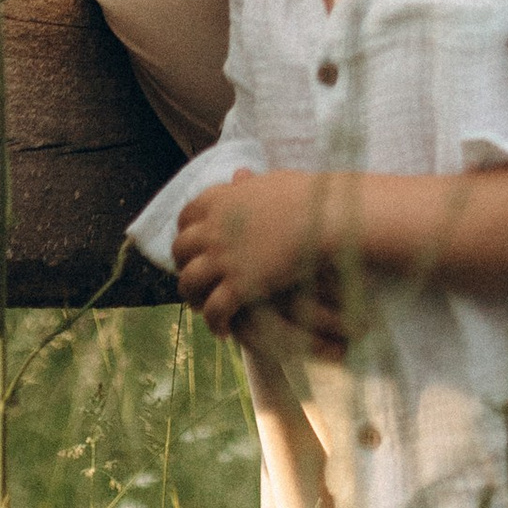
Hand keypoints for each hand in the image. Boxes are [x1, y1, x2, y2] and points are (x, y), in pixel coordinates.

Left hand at [174, 171, 330, 336]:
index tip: (194, 244)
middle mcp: (214, 229)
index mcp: (220, 200)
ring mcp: (224, 258)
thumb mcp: (270, 181)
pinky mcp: (239, 285)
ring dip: (191, 296)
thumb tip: (239, 176)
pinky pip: (215, 310)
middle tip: (195, 277)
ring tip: (201, 307)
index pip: (187, 216)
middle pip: (181, 250)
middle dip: (183, 265)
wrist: (326, 218)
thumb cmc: (308, 197)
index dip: (186, 231)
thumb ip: (247, 184)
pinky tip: (223, 331)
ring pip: (189, 282)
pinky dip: (214, 323)